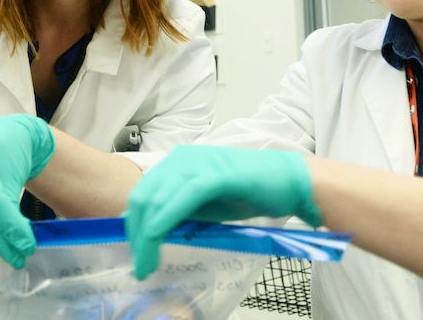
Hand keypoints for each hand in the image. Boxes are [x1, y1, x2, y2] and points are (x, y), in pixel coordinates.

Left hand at [126, 145, 321, 279]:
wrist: (288, 181)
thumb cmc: (250, 192)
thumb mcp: (206, 205)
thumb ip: (180, 212)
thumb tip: (153, 233)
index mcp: (177, 162)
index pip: (143, 193)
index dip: (133, 226)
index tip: (135, 253)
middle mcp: (182, 157)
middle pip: (143, 197)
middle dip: (135, 236)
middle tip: (139, 266)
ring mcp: (198, 163)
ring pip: (157, 199)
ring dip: (146, 236)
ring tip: (147, 264)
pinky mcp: (215, 174)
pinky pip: (181, 198)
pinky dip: (164, 222)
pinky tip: (158, 242)